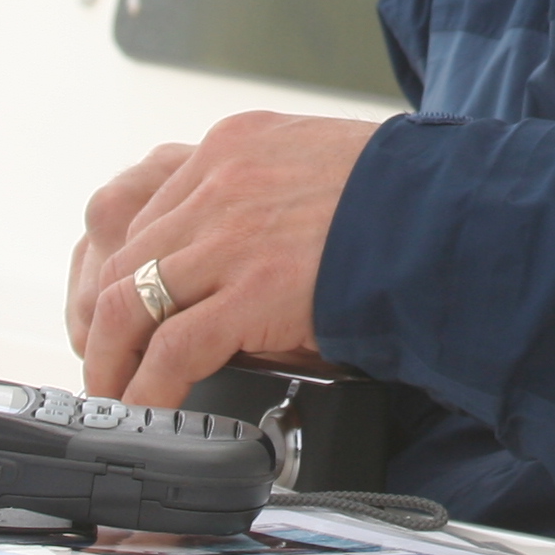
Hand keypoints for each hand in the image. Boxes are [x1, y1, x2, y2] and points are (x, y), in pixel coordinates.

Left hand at [66, 111, 385, 406]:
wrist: (451, 215)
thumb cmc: (402, 197)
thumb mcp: (315, 163)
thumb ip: (263, 191)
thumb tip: (236, 253)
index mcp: (231, 146)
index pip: (139, 208)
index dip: (118, 268)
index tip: (118, 305)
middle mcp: (218, 181)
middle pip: (120, 256)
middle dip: (103, 319)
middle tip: (108, 360)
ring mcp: (230, 234)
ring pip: (129, 302)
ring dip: (113, 358)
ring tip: (116, 392)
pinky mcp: (250, 290)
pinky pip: (172, 348)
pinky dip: (149, 386)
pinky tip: (149, 408)